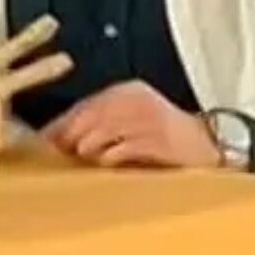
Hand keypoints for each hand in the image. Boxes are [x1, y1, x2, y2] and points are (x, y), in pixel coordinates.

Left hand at [41, 80, 220, 168]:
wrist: (210, 146)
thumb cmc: (163, 138)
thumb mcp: (133, 121)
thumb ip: (101, 125)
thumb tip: (57, 140)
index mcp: (128, 91)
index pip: (86, 105)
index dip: (62, 124)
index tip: (43, 143)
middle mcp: (137, 99)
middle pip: (90, 116)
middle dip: (70, 136)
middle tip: (58, 154)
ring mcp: (149, 118)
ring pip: (102, 131)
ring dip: (88, 148)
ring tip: (85, 158)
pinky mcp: (159, 139)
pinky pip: (123, 148)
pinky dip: (111, 157)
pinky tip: (108, 164)